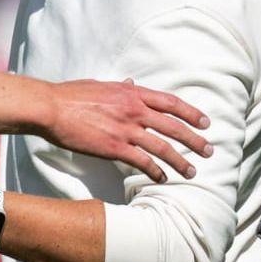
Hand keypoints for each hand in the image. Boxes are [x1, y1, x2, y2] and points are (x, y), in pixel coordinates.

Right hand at [43, 79, 211, 182]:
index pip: (170, 103)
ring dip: (181, 161)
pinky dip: (156, 171)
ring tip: (192, 171)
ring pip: (163, 147)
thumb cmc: (71, 95)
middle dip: (194, 140)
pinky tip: (162, 178)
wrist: (51, 107)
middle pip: (174, 126)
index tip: (205, 122)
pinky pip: (143, 162)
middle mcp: (134, 110)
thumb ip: (119, 87)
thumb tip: (130, 83)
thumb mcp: (100, 85)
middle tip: (209, 151)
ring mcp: (126, 129)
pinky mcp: (115, 148)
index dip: (191, 113)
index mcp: (132, 92)